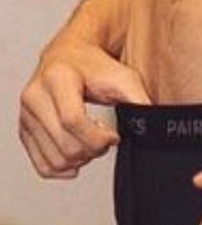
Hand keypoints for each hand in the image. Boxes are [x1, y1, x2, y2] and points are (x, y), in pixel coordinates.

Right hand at [19, 41, 148, 179]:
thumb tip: (155, 129)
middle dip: (92, 150)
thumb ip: (140, 102)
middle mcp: (35, 95)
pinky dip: (63, 168)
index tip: (112, 135)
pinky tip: (77, 154)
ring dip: (79, 160)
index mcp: (57, 78)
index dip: (97, 137)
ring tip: (90, 142)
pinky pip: (43, 165)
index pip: (72, 121)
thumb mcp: (124, 78)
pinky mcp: (24, 129)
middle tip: (104, 139)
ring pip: (56, 160)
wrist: (70, 56)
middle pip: (66, 146)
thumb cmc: (96, 66)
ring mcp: (26, 114)